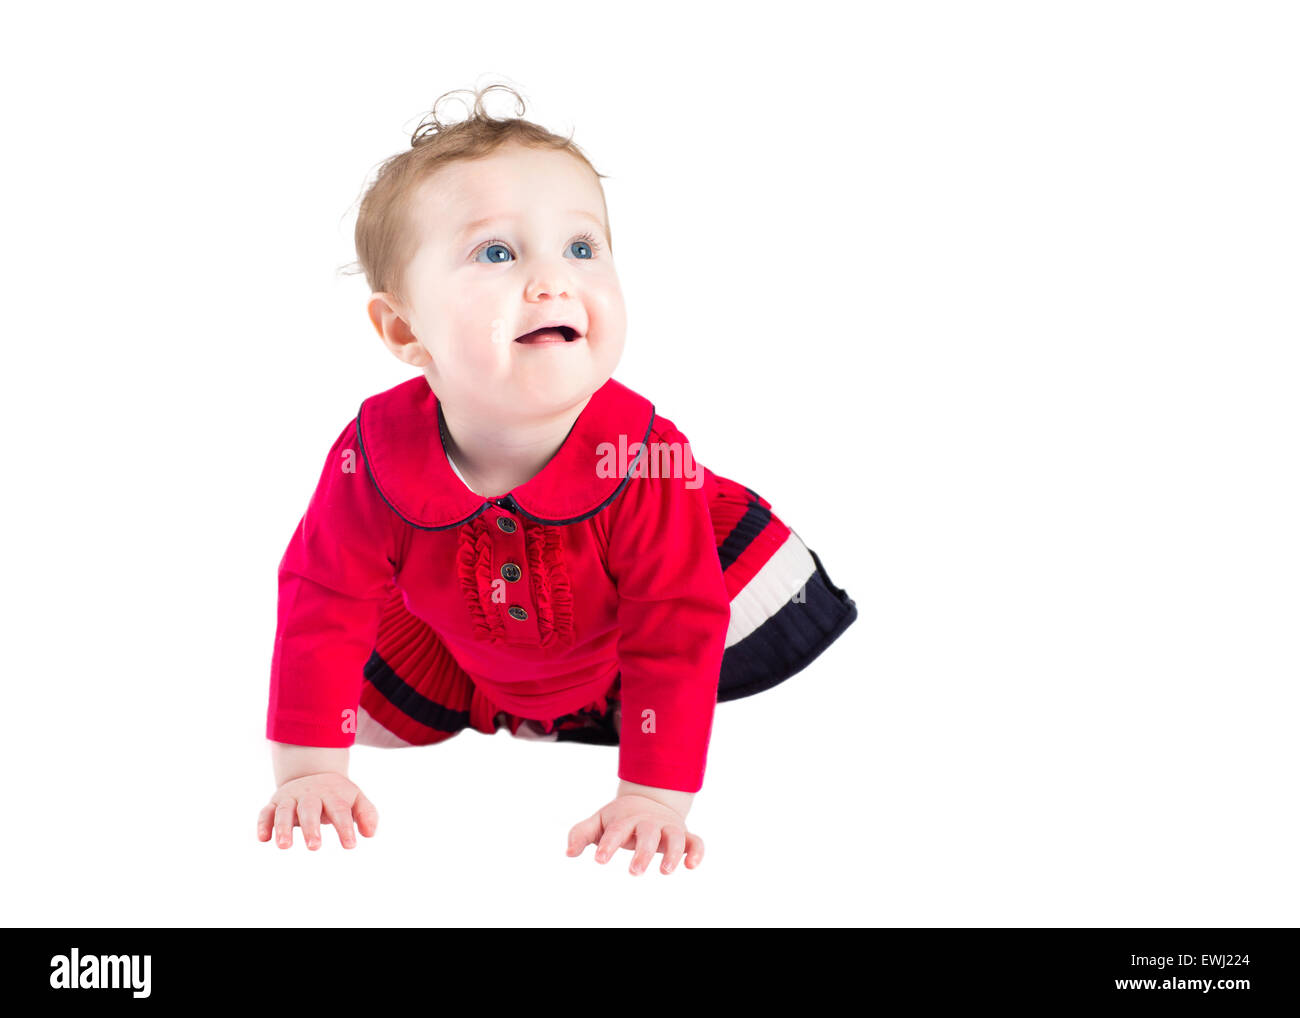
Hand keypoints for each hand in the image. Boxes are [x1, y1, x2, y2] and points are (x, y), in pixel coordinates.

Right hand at [255, 771, 377, 849]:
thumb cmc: (338, 795)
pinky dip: (263, 823)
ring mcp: (291, 798)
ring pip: (284, 810)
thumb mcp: (356, 800)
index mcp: (333, 795)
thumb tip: (370, 834)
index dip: (345, 828)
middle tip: (315, 847)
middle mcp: (310, 795)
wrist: (313, 774)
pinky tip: (263, 838)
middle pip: (310, 809)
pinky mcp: (274, 803)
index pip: (340, 811)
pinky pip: (266, 812)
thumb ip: (367, 814)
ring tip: (284, 846)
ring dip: (283, 827)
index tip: (350, 846)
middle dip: (311, 828)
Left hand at [566, 794, 703, 874]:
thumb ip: (582, 834)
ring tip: (665, 871)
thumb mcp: (600, 821)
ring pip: (674, 837)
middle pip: (648, 833)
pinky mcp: (684, 835)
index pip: (617, 830)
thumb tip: (568, 852)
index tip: (599, 860)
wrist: (650, 799)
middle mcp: (649, 822)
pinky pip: (695, 842)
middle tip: (634, 872)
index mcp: (626, 819)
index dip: (609, 844)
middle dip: (642, 852)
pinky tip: (691, 866)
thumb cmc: (621, 818)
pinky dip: (696, 852)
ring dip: (672, 853)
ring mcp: (668, 827)